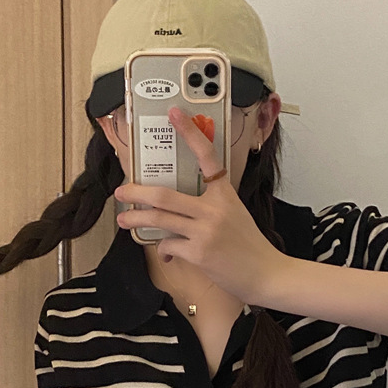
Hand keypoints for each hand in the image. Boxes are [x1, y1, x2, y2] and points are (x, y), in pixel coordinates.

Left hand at [114, 106, 286, 303]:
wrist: (266, 273)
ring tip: (124, 220)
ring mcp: (205, 231)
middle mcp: (214, 209)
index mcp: (224, 195)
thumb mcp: (235, 214)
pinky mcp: (199, 253)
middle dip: (136, 192)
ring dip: (135, 219)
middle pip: (164, 195)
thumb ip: (210, 205)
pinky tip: (167, 253)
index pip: (207, 156)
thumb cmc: (249, 246)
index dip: (189, 133)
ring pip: (159, 219)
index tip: (175, 115)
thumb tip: (178, 207)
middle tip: (121, 191)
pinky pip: (168, 245)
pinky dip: (163, 249)